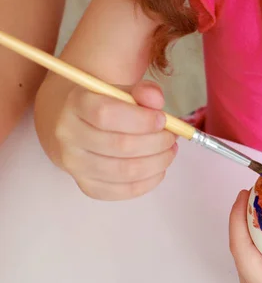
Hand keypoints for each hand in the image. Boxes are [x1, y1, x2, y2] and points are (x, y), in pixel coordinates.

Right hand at [53, 80, 177, 199]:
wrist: (76, 127)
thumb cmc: (107, 108)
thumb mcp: (123, 92)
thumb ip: (143, 92)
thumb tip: (156, 99)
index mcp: (76, 104)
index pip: (106, 114)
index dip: (142, 120)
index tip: (163, 120)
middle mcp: (69, 135)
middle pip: (120, 145)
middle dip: (156, 143)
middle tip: (171, 137)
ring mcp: (75, 164)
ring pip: (125, 171)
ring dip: (157, 162)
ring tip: (169, 151)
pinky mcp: (87, 186)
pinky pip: (124, 190)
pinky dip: (149, 181)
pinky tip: (159, 168)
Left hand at [228, 190, 261, 282]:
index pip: (242, 253)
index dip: (237, 222)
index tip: (244, 196)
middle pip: (239, 245)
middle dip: (241, 217)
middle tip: (251, 190)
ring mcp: (258, 276)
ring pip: (244, 241)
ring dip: (248, 217)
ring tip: (256, 193)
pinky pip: (254, 240)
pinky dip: (259, 222)